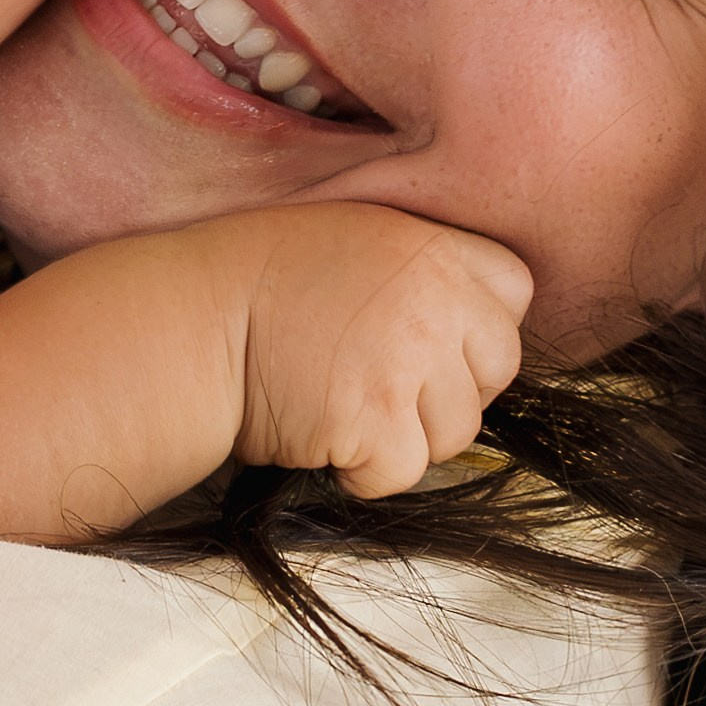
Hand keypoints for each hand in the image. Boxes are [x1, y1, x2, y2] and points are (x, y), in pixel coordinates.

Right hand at [233, 205, 531, 499]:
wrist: (192, 319)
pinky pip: (403, 471)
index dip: (478, 324)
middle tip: (386, 384)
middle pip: (497, 368)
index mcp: (432, 247)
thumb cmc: (259, 279)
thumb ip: (420, 269)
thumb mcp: (354, 233)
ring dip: (406, 435)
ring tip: (345, 405)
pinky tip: (323, 434)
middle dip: (451, 388)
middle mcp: (434, 301)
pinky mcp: (376, 422)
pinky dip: (365, 470)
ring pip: (456, 432)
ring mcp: (408, 363)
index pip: (513, 290)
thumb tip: (466, 330)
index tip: (434, 338)